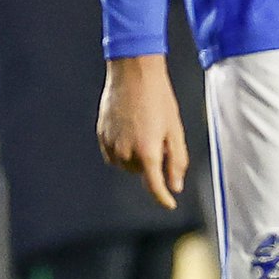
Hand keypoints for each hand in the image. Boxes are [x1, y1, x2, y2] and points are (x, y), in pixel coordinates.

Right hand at [97, 54, 187, 209]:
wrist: (134, 73)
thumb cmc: (159, 99)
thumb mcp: (175, 130)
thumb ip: (176, 161)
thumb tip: (175, 185)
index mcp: (148, 151)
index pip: (154, 186)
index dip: (163, 198)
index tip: (169, 204)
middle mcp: (126, 152)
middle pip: (141, 173)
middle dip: (151, 162)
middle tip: (159, 136)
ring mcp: (111, 144)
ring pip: (126, 165)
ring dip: (137, 156)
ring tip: (144, 128)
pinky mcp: (101, 136)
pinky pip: (113, 154)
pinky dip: (123, 149)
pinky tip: (130, 129)